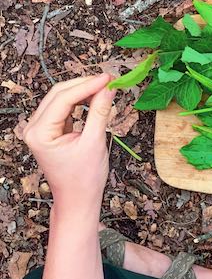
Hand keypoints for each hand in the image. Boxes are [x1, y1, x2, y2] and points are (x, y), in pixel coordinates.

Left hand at [23, 74, 115, 220]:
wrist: (78, 200)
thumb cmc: (84, 179)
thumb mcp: (94, 143)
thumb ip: (100, 112)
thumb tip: (109, 89)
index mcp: (39, 133)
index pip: (64, 98)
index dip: (88, 85)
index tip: (109, 78)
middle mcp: (34, 128)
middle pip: (59, 94)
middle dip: (85, 84)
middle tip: (110, 79)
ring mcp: (41, 129)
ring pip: (61, 98)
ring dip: (83, 91)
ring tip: (106, 87)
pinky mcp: (50, 130)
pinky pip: (65, 108)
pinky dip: (80, 101)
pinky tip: (96, 98)